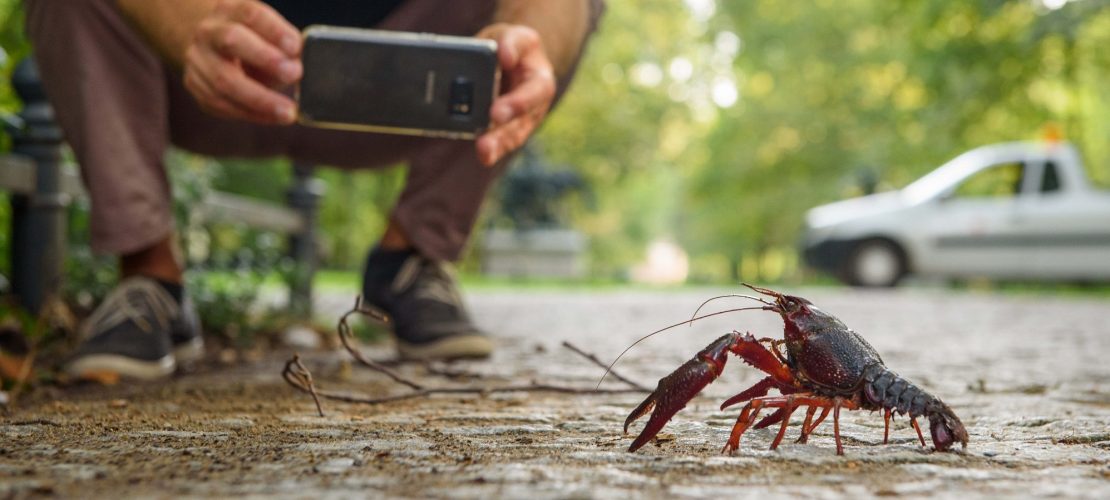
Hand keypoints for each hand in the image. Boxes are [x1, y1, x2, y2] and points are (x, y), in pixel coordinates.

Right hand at [183, 0, 302, 123]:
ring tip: (288, 112)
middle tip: (294, 74)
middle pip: (231, 40)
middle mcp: (209, 31)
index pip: (251, 14)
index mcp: (230, 10)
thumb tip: (296, 67)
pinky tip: (274, 117)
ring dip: (260, 100)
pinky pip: (222, 104)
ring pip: (223, 81)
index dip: (274, 30)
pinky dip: (252, 114)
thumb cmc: (251, 41)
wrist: (211, 48)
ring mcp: (198, 59)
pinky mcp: (196, 86)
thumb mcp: (269, 34)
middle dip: (265, 58)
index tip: (296, 46)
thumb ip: (284, 47)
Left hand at [475, 24, 556, 165]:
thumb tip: (505, 55)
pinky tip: (483, 155)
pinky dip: (492, 149)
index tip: (495, 112)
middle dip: (503, 134)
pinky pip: (501, 142)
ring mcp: (521, 122)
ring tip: (484, 153)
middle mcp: (534, 106)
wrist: (512, 62)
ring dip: (497, 146)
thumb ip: (512, 42)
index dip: (516, 104)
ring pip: (512, 137)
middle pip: (521, 123)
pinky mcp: (506, 130)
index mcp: (540, 81)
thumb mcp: (515, 36)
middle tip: (486, 142)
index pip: (532, 94)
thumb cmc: (513, 48)